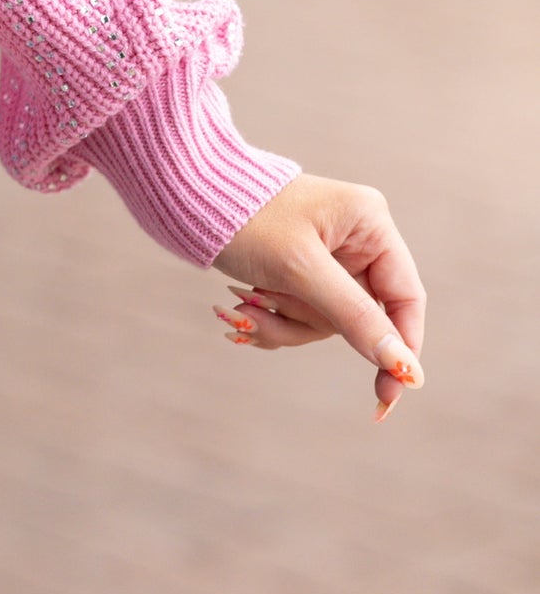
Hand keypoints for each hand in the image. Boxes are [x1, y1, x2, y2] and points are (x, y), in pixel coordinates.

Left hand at [210, 173, 425, 421]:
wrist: (188, 196)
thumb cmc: (247, 220)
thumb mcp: (301, 271)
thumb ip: (356, 318)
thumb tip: (406, 368)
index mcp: (370, 223)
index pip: (405, 298)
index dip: (401, 348)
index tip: (388, 397)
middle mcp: (357, 237)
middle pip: (361, 317)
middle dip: (308, 321)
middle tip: (265, 304)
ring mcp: (330, 256)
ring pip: (326, 322)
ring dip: (283, 322)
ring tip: (242, 301)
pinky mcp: (303, 270)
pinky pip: (303, 315)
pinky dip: (273, 319)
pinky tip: (242, 304)